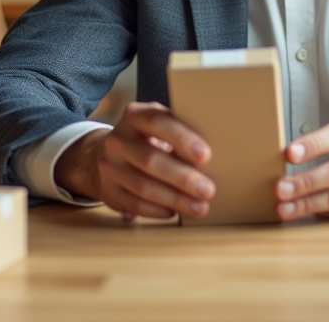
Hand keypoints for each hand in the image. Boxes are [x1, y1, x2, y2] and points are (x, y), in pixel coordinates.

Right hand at [54, 102, 215, 218]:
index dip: (182, 139)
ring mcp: (110, 167)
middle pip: (150, 160)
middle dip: (183, 178)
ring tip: (199, 207)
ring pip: (143, 186)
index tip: (205, 155)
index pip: (158, 122)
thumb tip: (221, 151)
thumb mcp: (161, 126)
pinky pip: (134, 204)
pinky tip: (175, 212)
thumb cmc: (150, 138)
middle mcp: (118, 139)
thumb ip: (181, 132)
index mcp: (136, 116)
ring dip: (175, 199)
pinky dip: (157, 210)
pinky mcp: (108, 191)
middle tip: (209, 190)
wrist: (110, 153)